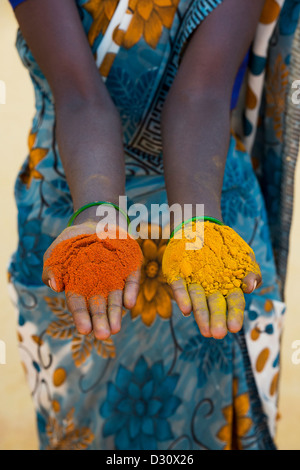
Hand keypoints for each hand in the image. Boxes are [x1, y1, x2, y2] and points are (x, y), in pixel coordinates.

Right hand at [42, 220, 140, 340]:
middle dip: (101, 321)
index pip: (79, 305)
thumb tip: (54, 286)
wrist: (94, 223)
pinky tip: (128, 303)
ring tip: (116, 328)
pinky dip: (131, 291)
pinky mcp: (130, 268)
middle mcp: (99, 287)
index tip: (84, 329)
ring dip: (116, 313)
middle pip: (99, 306)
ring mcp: (116, 278)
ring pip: (116, 299)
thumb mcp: (56, 254)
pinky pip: (132, 281)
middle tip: (104, 334)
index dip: (81, 317)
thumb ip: (51, 270)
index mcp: (79, 287)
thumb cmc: (72, 243)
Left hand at [167, 249, 261, 339]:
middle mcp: (210, 289)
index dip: (234, 315)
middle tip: (217, 334)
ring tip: (204, 330)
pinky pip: (179, 287)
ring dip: (200, 314)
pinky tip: (185, 310)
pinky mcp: (177, 275)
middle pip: (215, 306)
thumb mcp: (244, 256)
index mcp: (228, 287)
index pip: (233, 304)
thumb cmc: (226, 247)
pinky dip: (182, 298)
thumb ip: (251, 272)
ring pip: (197, 300)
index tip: (234, 328)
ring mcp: (193, 282)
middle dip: (216, 320)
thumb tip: (249, 287)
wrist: (201, 227)